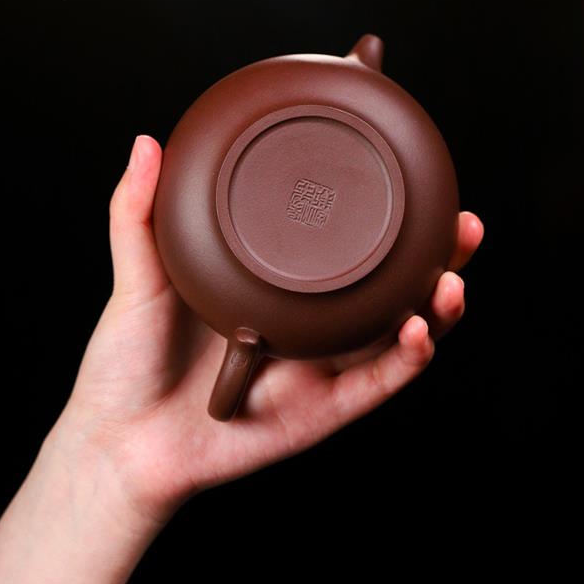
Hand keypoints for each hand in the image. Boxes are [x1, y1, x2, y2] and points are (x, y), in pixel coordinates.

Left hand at [55, 135, 483, 526]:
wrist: (122, 440)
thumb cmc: (130, 360)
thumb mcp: (140, 276)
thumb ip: (138, 212)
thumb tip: (147, 143)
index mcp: (279, 284)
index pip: (343, 240)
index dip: (385, 210)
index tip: (411, 167)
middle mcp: (311, 320)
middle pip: (392, 281)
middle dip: (437, 253)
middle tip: (461, 223)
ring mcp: (323, 363)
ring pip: (401, 329)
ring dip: (438, 302)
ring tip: (451, 275)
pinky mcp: (325, 407)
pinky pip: (379, 380)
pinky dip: (409, 356)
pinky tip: (419, 327)